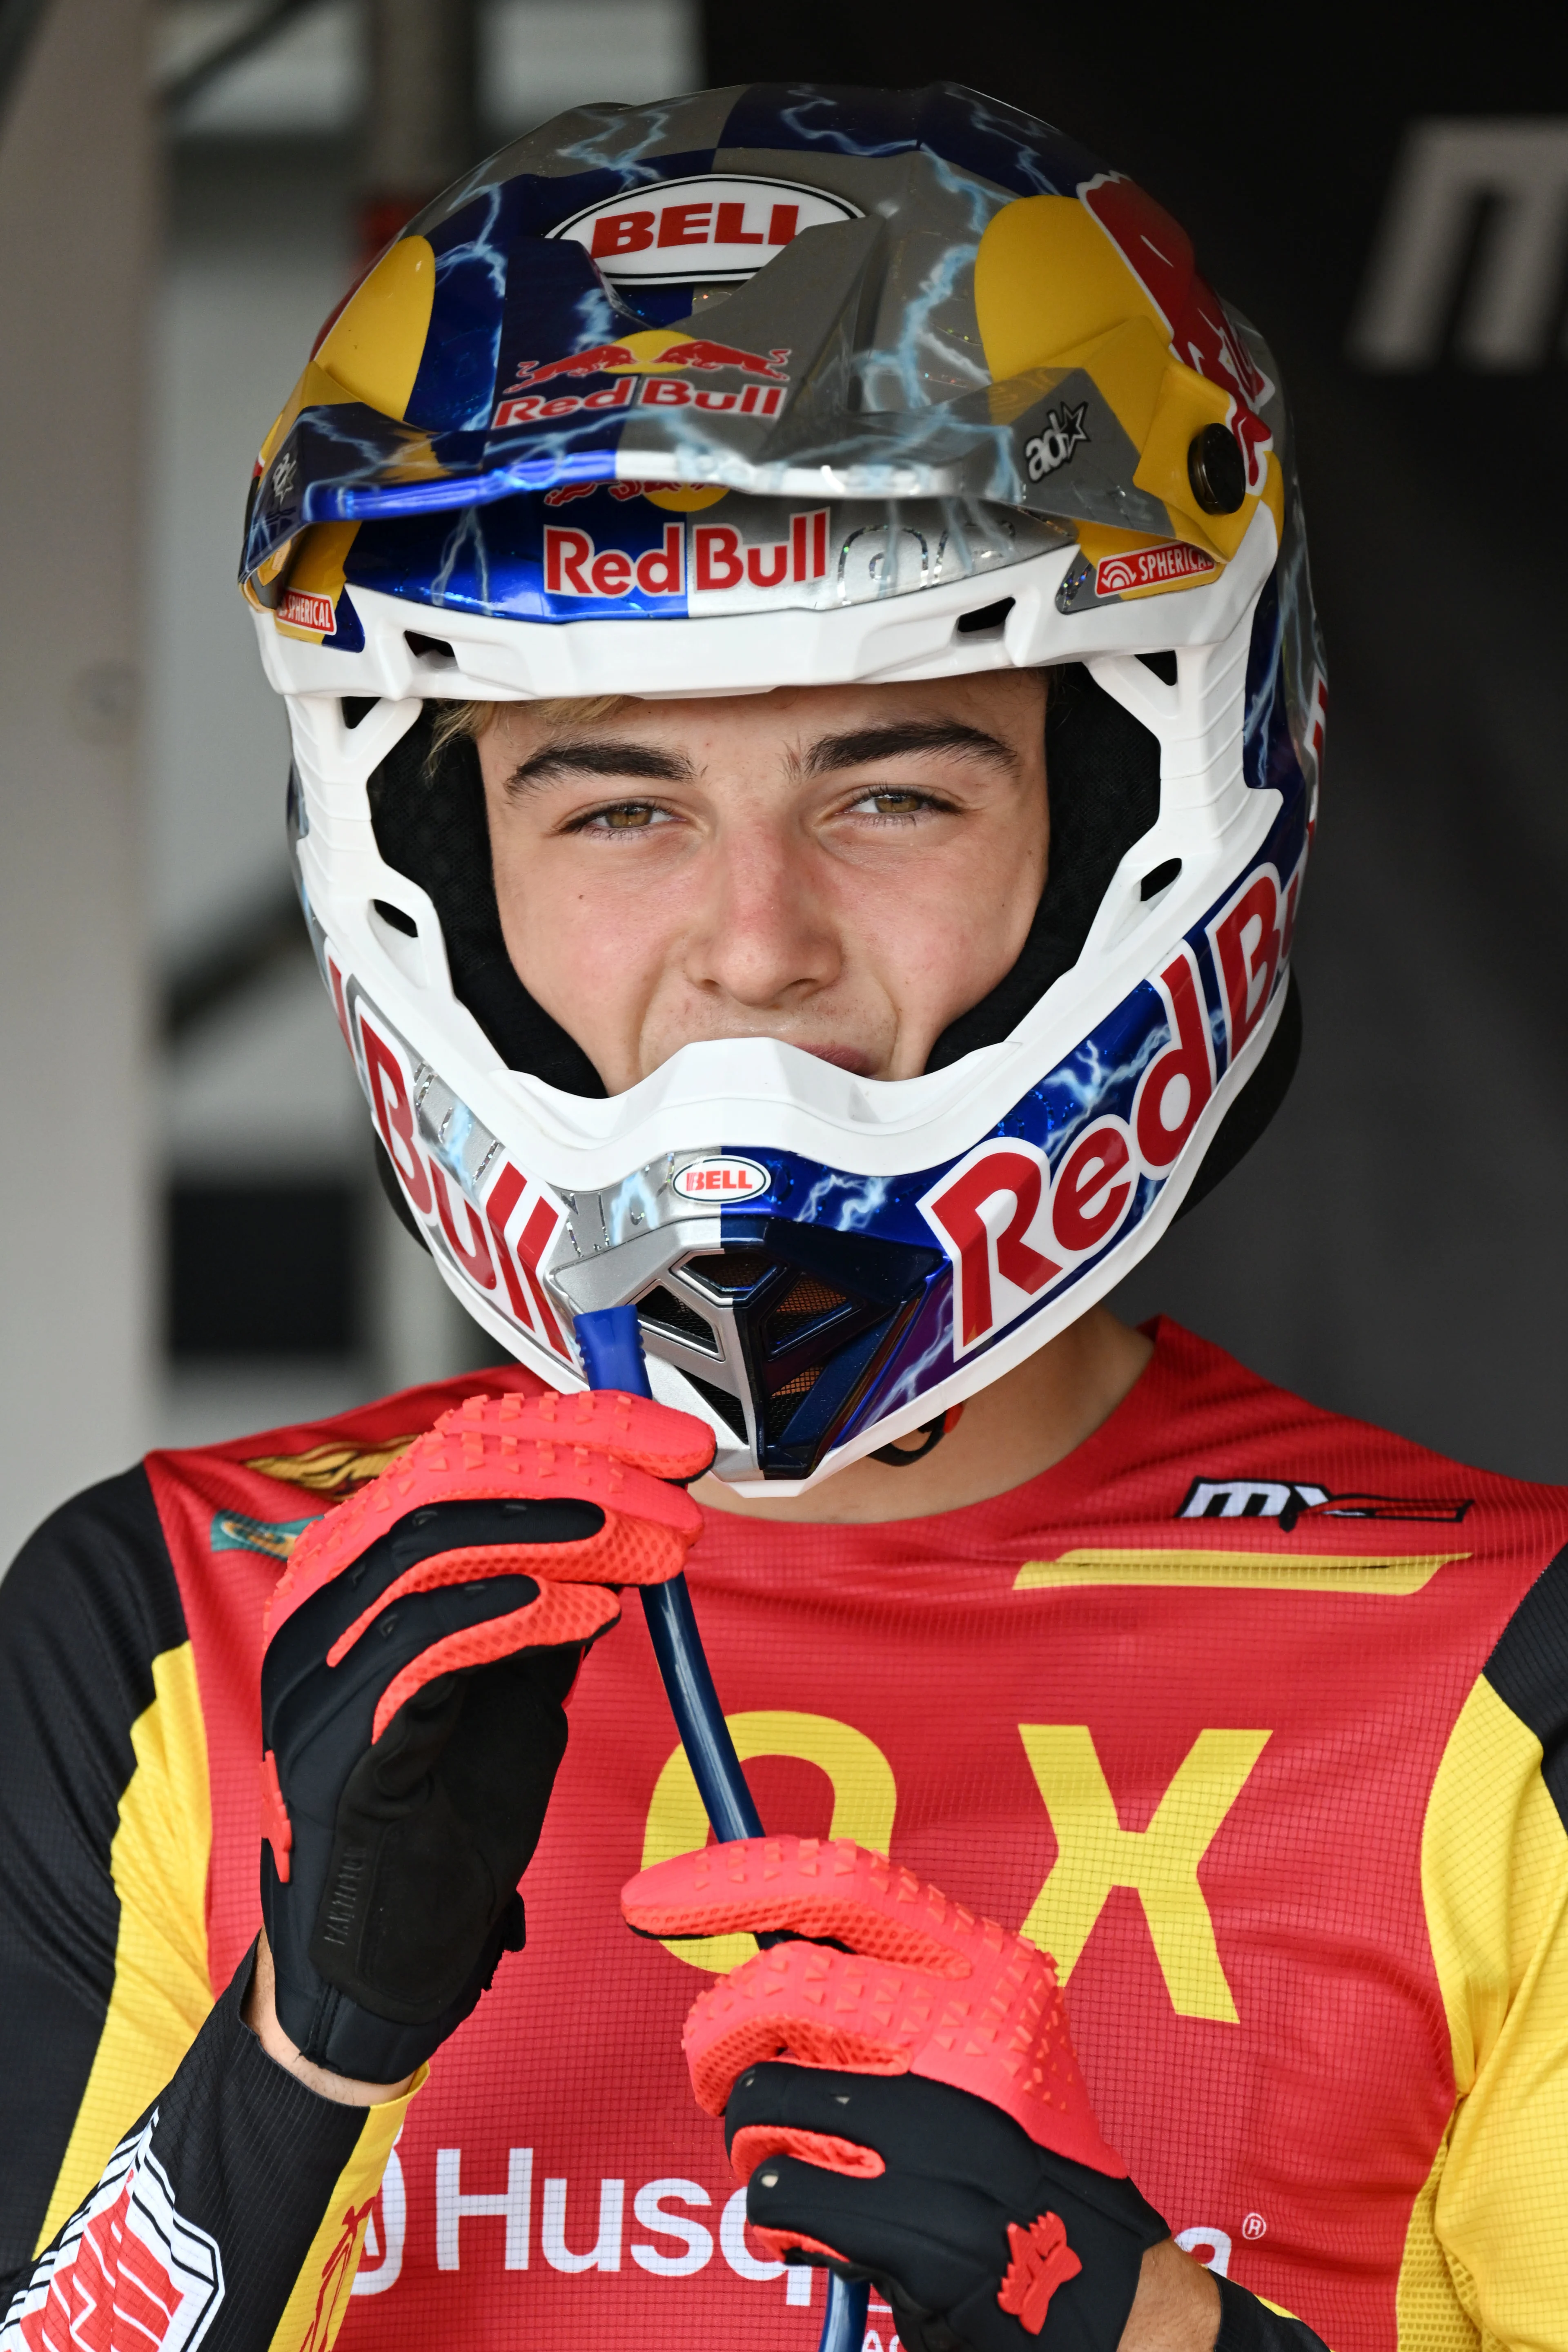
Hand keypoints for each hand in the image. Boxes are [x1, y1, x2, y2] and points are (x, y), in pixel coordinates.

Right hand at [261, 1384, 712, 2081]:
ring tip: (656, 1547)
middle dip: (586, 1463)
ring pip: (436, 1537)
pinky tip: (590, 1611)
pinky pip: (419, 1642)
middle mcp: (327, 1591)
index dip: (585, 1426)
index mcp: (367, 1559)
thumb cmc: (446, 1812)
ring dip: (566, 1528)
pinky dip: (513, 1611)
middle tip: (681, 1490)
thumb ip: (555, 1593)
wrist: (385, 1957)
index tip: (679, 1442)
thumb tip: (637, 1520)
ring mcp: (321, 1662)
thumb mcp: (519, 1677)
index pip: (471, 1443)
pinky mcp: (336, 1738)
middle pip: (454, 1469)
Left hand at [623, 1836, 1168, 2351]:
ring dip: (754, 2140)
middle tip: (713, 2074)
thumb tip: (749, 1937)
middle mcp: (976, 2029)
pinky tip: (820, 2228)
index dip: (731, 1880)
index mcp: (989, 1967)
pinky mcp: (919, 2221)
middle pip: (783, 1985)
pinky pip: (777, 2193)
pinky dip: (774, 2218)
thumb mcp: (981, 2033)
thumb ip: (883, 1982)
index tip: (652, 1899)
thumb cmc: (1016, 2160)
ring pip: (766, 2097)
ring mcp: (949, 2126)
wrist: (1107, 2297)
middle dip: (716, 2033)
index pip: (841, 1881)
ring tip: (798, 2162)